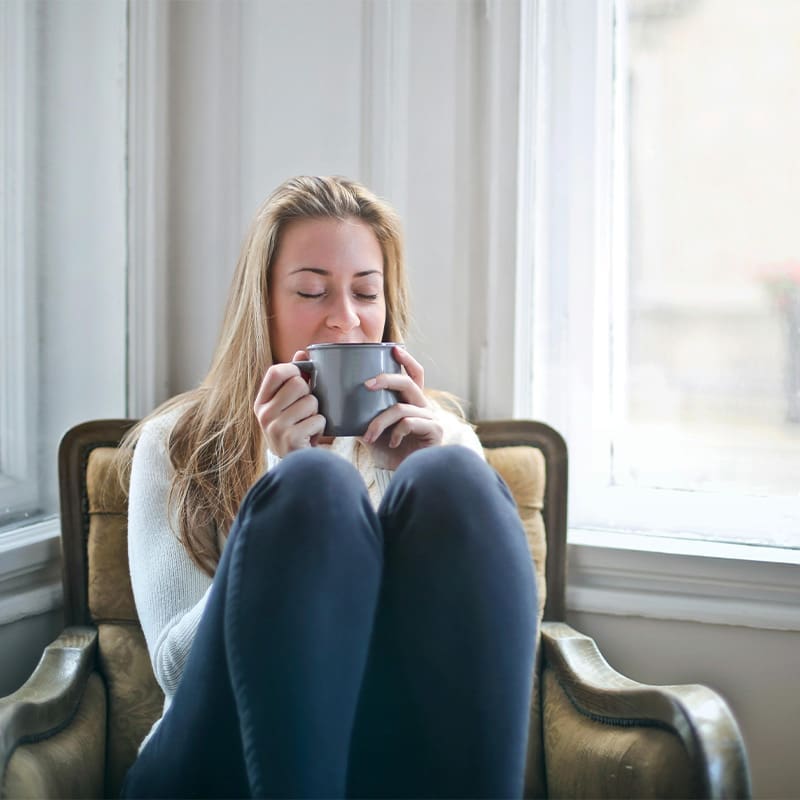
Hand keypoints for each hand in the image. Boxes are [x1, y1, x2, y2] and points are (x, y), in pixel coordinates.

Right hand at [253, 351, 325, 456]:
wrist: (296, 465)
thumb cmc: (295, 429)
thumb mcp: (288, 405)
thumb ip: (294, 378)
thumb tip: (302, 352)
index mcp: (261, 402)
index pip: (276, 372)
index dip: (294, 370)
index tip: (303, 378)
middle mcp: (264, 414)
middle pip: (298, 384)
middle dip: (310, 395)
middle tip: (307, 410)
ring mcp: (275, 427)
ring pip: (311, 401)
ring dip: (317, 413)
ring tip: (309, 424)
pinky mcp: (290, 439)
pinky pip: (318, 419)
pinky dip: (321, 427)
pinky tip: (312, 436)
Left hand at [360, 346, 442, 469]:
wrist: (401, 476)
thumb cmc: (387, 452)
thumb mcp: (370, 429)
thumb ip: (361, 414)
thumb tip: (334, 402)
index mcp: (411, 402)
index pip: (414, 375)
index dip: (407, 360)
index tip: (394, 348)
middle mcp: (424, 407)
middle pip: (408, 383)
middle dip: (386, 379)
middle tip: (366, 385)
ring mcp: (431, 418)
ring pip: (401, 408)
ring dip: (379, 422)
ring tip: (368, 436)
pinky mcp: (434, 431)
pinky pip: (409, 422)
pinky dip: (395, 432)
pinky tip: (391, 443)